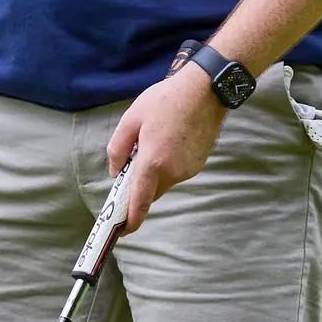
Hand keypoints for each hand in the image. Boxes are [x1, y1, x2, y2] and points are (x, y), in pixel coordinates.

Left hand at [103, 64, 226, 227]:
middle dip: (139, 188)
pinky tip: (168, 142)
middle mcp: (172, 172)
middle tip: (130, 168)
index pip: (139, 200)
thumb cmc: (165, 101)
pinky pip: (176, 173)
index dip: (130, 219)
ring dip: (154, 174)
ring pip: (164, 182)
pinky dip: (168, 166)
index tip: (122, 230)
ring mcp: (188, 170)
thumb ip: (118, 148)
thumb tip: (116, 172)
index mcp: (153, 162)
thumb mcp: (131, 119)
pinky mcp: (198, 165)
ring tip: (153, 143)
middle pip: (151, 192)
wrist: (204, 91)